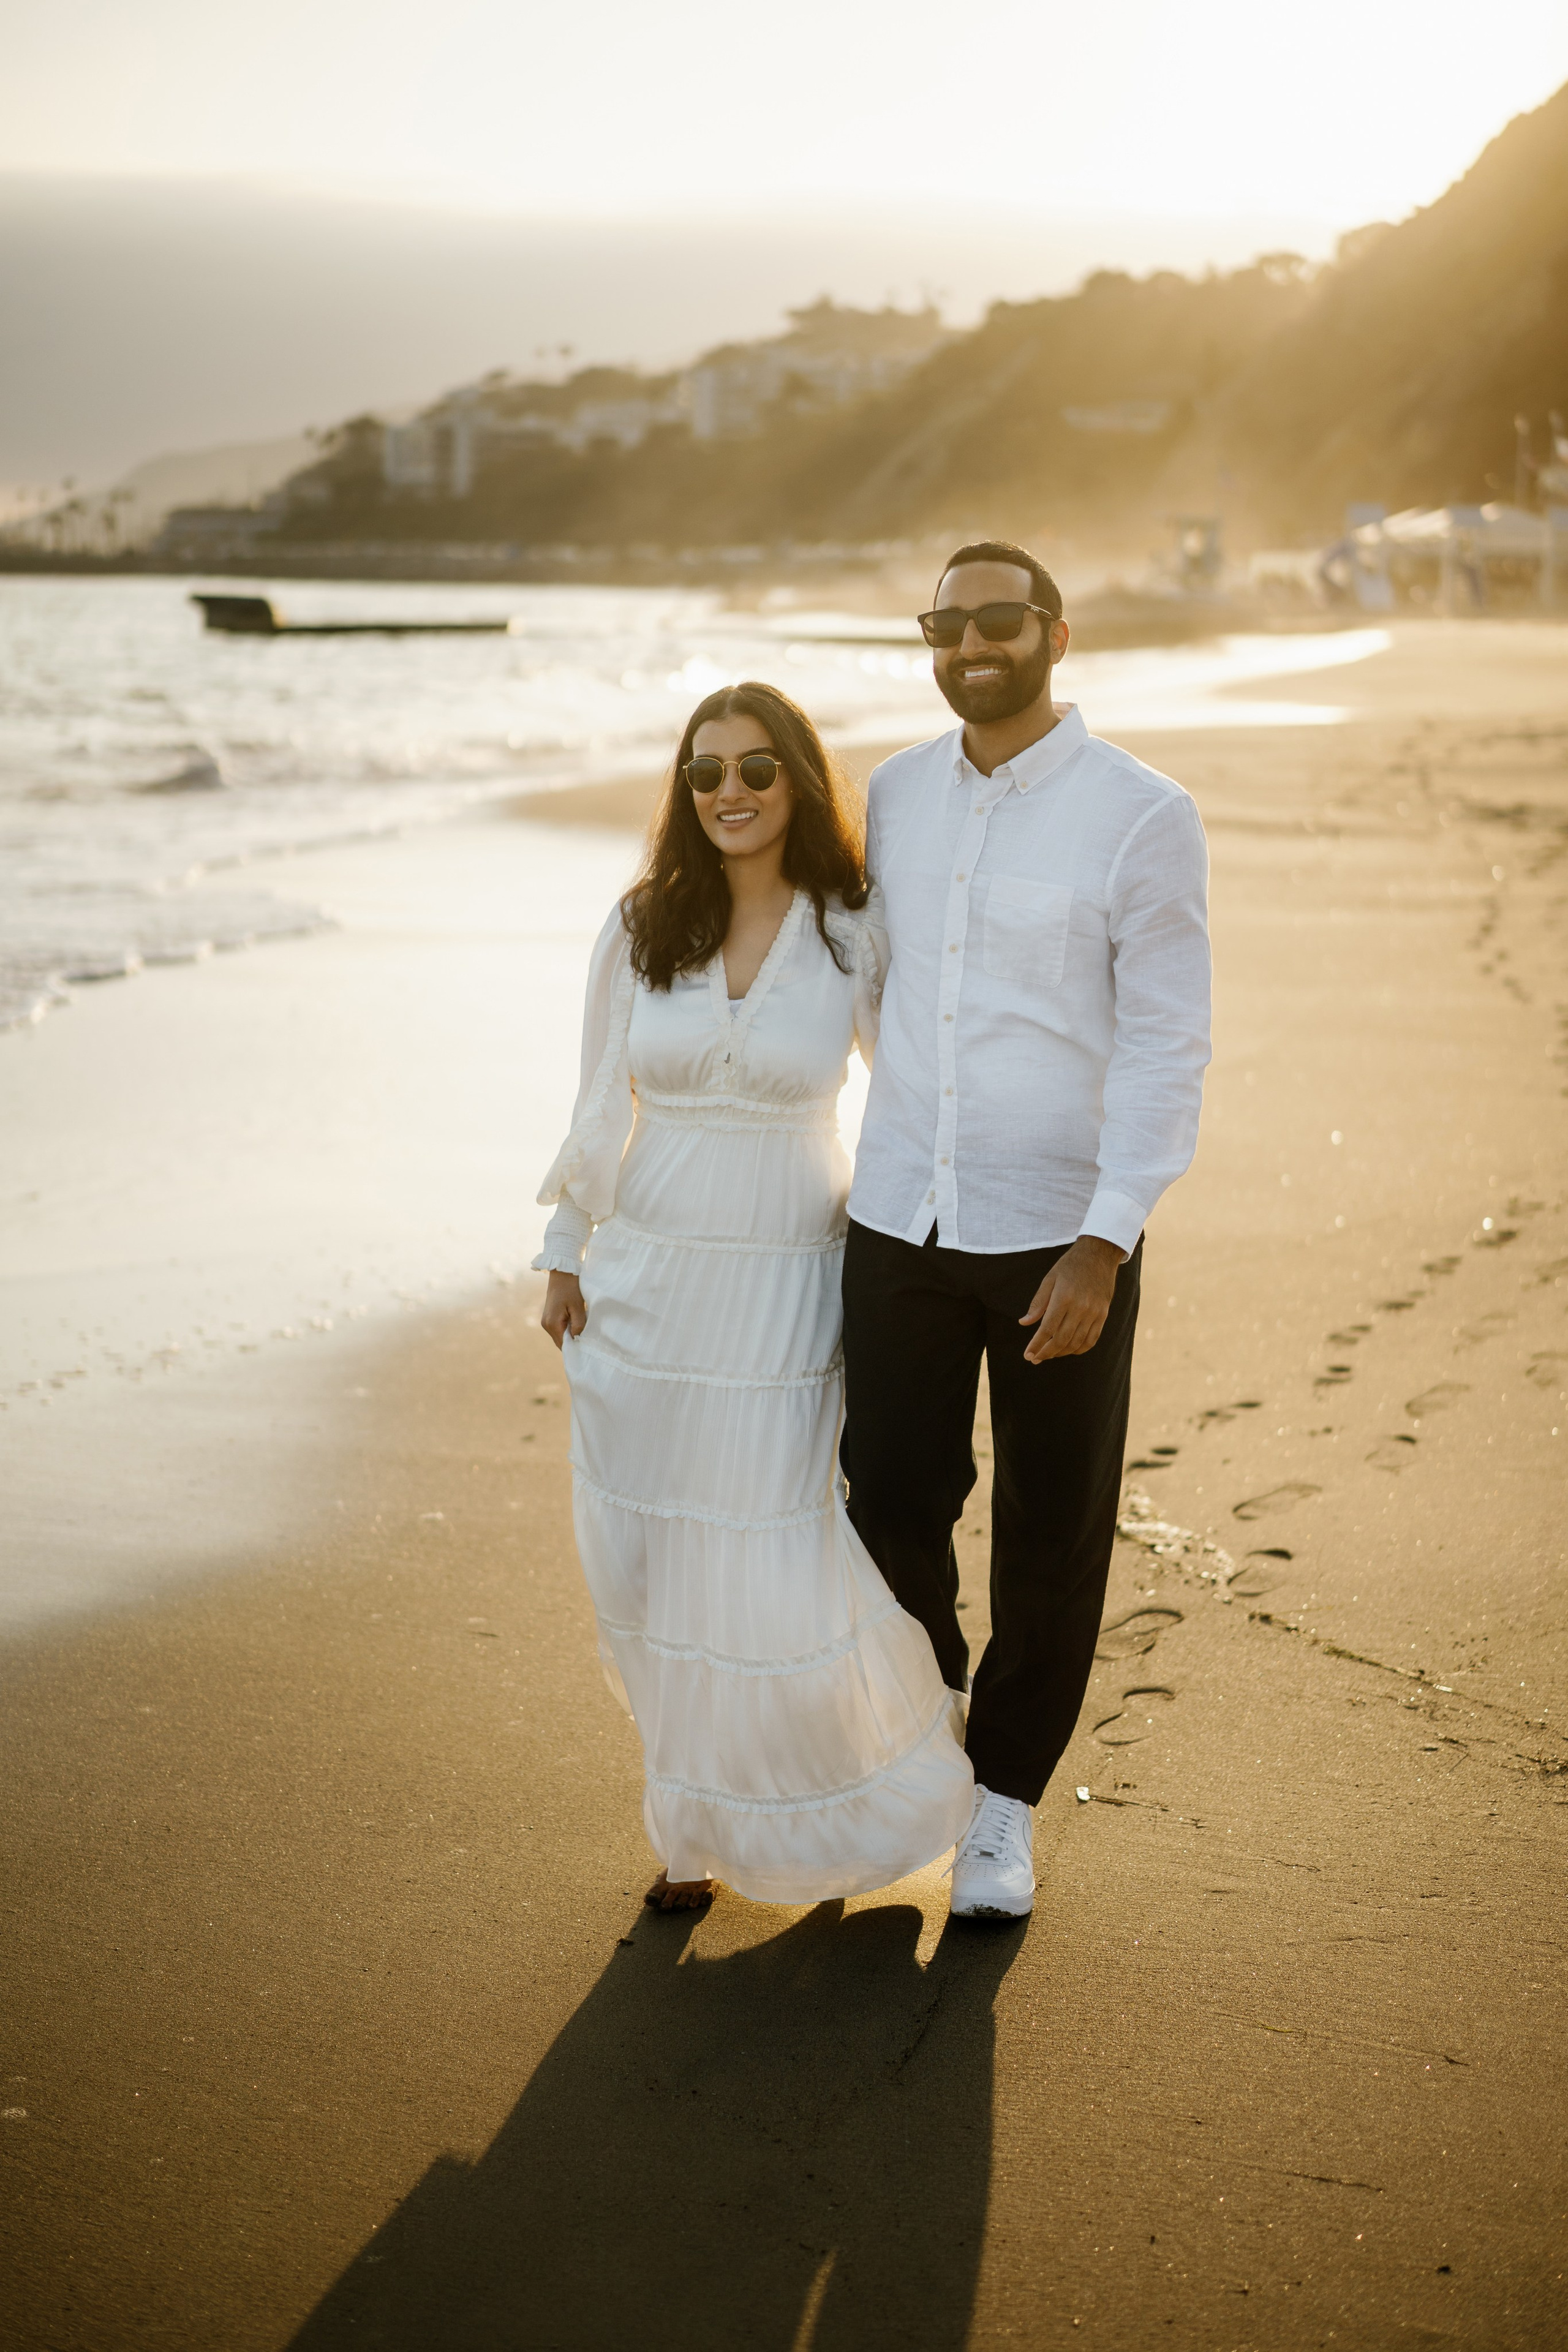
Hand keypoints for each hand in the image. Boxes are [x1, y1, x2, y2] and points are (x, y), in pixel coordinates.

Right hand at [542, 1271, 586, 1349]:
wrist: (562, 1273)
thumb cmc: (571, 1288)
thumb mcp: (578, 1307)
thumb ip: (578, 1325)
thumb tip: (578, 1340)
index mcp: (552, 1323)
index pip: (563, 1345)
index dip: (575, 1348)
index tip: (587, 1348)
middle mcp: (546, 1325)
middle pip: (561, 1342)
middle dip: (573, 1343)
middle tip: (587, 1341)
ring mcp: (545, 1321)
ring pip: (560, 1336)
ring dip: (570, 1336)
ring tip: (582, 1331)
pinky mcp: (548, 1317)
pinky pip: (558, 1330)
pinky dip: (567, 1330)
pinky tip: (576, 1325)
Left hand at [1019, 1236, 1122, 1362]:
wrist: (1099, 1254)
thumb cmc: (1070, 1265)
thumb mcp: (1050, 1279)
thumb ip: (1038, 1302)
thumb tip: (1024, 1322)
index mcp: (1064, 1297)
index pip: (1047, 1328)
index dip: (1037, 1344)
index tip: (1027, 1355)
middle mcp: (1080, 1307)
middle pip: (1061, 1339)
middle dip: (1046, 1352)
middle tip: (1035, 1359)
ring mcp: (1094, 1312)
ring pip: (1076, 1342)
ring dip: (1061, 1352)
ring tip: (1049, 1354)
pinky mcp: (1103, 1315)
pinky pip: (1092, 1339)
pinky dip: (1079, 1349)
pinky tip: (1068, 1350)